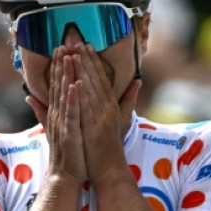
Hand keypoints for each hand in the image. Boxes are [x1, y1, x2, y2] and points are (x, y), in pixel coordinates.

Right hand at [26, 45, 86, 182]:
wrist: (65, 175)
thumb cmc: (65, 153)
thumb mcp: (53, 128)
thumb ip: (42, 111)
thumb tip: (29, 98)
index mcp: (56, 112)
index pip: (56, 85)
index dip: (58, 67)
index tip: (60, 49)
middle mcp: (57, 114)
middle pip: (58, 85)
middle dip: (60, 65)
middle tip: (62, 44)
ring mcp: (63, 122)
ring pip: (64, 95)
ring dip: (66, 76)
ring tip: (68, 58)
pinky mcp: (69, 132)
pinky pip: (71, 113)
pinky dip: (72, 99)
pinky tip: (75, 85)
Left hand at [72, 44, 140, 183]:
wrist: (110, 169)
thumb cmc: (112, 146)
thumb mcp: (122, 119)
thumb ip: (128, 100)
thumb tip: (138, 82)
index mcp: (112, 105)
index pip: (102, 78)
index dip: (93, 61)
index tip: (85, 46)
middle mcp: (108, 108)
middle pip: (95, 79)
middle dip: (85, 60)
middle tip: (76, 42)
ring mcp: (101, 117)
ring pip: (90, 90)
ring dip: (81, 71)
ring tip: (72, 54)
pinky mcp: (94, 128)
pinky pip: (86, 108)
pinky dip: (81, 95)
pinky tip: (74, 82)